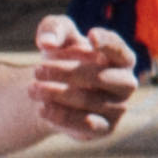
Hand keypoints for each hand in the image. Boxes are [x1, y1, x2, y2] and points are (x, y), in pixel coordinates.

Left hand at [26, 19, 139, 138]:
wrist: (53, 92)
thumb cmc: (62, 57)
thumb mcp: (57, 35)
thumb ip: (53, 28)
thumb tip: (48, 42)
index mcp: (121, 58)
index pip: (120, 51)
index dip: (108, 44)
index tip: (90, 37)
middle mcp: (126, 83)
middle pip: (102, 78)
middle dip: (67, 73)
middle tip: (37, 70)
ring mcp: (118, 107)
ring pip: (90, 102)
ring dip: (57, 95)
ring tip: (32, 89)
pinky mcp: (105, 128)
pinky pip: (88, 126)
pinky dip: (63, 117)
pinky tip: (41, 109)